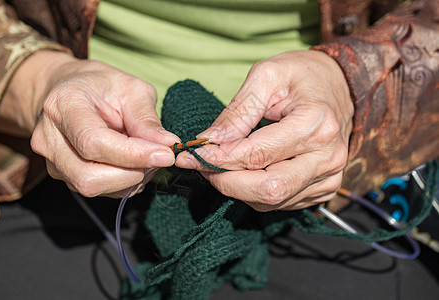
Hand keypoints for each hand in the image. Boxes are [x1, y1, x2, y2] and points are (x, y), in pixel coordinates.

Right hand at [0, 51, 178, 197]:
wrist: (71, 91)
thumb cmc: (102, 87)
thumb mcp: (131, 89)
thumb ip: (147, 119)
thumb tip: (168, 144)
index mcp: (63, 105)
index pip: (94, 142)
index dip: (133, 155)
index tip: (165, 155)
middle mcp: (49, 137)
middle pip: (89, 176)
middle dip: (132, 173)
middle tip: (159, 158)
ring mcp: (52, 161)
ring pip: (93, 187)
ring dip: (129, 180)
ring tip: (144, 157)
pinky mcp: (63, 175)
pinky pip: (97, 190)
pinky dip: (123, 183)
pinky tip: (131, 164)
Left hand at [176, 50, 353, 210]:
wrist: (340, 86)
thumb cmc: (302, 75)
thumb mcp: (266, 76)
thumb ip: (237, 112)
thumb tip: (209, 142)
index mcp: (316, 125)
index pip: (256, 155)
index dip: (218, 159)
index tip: (189, 154)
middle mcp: (327, 158)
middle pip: (266, 189)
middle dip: (225, 181)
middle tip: (199, 165)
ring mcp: (328, 177)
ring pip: (271, 200)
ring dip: (237, 187)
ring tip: (219, 164)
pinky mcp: (323, 188)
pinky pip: (280, 202)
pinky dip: (254, 191)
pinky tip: (244, 171)